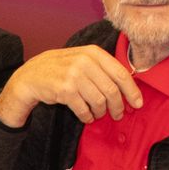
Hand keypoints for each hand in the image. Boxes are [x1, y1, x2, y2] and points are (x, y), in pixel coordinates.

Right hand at [0, 46, 141, 128]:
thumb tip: (128, 86)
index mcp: (93, 53)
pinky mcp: (65, 90)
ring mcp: (74, 75)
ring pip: (99, 101)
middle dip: (118, 106)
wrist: (31, 76)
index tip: (137, 103)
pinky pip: (84, 109)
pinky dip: (87, 116)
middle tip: (118, 114)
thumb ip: (102, 68)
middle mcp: (84, 62)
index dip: (132, 91)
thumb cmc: (60, 69)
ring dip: (101, 112)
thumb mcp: (81, 60)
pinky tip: (86, 117)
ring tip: (98, 115)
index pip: (120, 73)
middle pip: (112, 90)